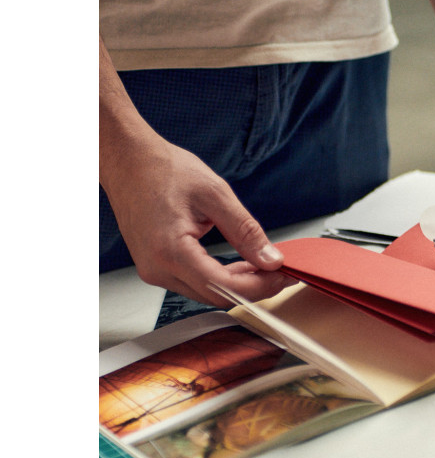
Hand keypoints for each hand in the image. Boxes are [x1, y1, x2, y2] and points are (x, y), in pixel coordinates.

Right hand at [103, 133, 293, 305]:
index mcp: (170, 251)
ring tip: (263, 265)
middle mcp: (158, 268)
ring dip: (238, 284)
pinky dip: (220, 277)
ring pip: (206, 293)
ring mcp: (154, 271)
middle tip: (280, 271)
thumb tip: (270, 259)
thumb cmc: (163, 170)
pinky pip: (195, 283)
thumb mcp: (215, 194)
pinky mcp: (156, 267)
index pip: (224, 287)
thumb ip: (245, 230)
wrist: (129, 161)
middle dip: (253, 288)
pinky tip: (240, 264)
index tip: (284, 275)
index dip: (259, 286)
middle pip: (216, 296)